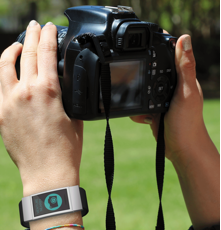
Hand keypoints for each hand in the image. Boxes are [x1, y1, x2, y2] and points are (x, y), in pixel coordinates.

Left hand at [0, 21, 82, 196]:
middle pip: (26, 52)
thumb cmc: (66, 147)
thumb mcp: (74, 115)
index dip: (48, 35)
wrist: (47, 172)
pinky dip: (1, 78)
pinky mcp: (0, 114)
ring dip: (11, 50)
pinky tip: (7, 78)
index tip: (49, 27)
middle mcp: (26, 91)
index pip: (46, 51)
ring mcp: (9, 102)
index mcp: (49, 90)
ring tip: (16, 45)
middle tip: (34, 26)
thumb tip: (62, 81)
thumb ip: (66, 94)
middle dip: (31, 34)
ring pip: (4, 65)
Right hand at [131, 34, 203, 162]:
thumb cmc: (188, 122)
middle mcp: (171, 86)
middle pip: (152, 69)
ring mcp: (161, 99)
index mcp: (182, 77)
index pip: (170, 54)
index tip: (145, 37)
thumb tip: (185, 38)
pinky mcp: (154, 110)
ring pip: (143, 88)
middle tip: (129, 72)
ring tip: (140, 104)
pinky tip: (142, 117)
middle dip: (141, 71)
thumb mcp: (186, 92)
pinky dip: (137, 110)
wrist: (181, 149)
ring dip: (137, 95)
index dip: (160, 43)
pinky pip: (140, 104)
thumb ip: (185, 67)